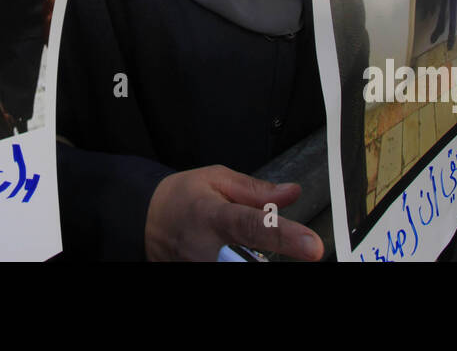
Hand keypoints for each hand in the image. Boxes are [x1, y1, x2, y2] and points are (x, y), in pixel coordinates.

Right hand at [144, 166, 324, 261]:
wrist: (144, 220)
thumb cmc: (182, 198)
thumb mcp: (216, 178)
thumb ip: (257, 190)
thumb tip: (292, 193)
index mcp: (213, 215)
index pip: (253, 226)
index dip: (284, 236)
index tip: (313, 246)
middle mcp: (205, 249)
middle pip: (250, 263)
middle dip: (264, 256)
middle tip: (269, 245)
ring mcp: (198, 270)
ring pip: (240, 270)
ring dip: (248, 259)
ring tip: (234, 244)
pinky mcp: (195, 278)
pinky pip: (230, 276)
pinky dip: (237, 263)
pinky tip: (231, 254)